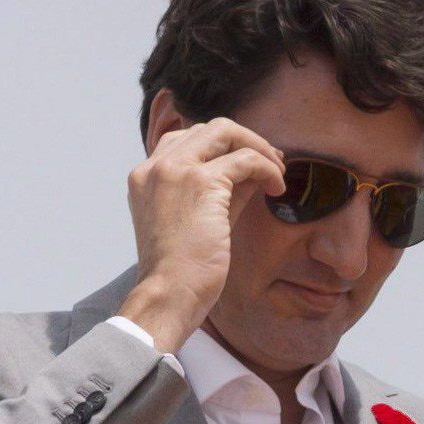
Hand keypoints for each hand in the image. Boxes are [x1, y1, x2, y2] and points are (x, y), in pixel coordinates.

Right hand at [119, 116, 286, 351]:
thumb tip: (253, 171)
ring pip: (226, 131)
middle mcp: (156, 166)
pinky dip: (268, 168)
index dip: (222, 146)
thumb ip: (220, 192)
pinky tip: (277, 189)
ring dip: (260, 148)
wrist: (168, 295)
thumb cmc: (182, 271)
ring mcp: (176, 170)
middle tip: (272, 162)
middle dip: (246, 140)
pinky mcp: (201, 182)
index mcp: (146, 175)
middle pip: (209, 128)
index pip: (187, 139)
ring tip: (278, 173)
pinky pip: (246, 159)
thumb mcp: (199, 221)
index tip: (248, 163)